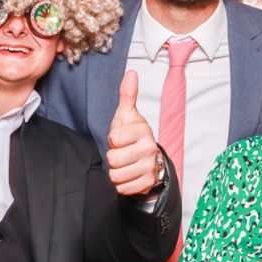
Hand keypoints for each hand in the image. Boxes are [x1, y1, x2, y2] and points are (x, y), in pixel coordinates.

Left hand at [106, 70, 160, 195]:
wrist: (147, 160)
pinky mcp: (148, 184)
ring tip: (125, 164)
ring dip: (116, 172)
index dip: (112, 140)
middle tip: (122, 153)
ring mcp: (150, 167)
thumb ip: (127, 95)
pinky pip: (123, 188)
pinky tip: (129, 174)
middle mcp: (149, 149)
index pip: (113, 139)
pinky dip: (122, 184)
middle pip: (113, 159)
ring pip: (116, 175)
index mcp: (143, 131)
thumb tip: (131, 73)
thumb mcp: (127, 115)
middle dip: (113, 158)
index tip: (119, 139)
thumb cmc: (132, 136)